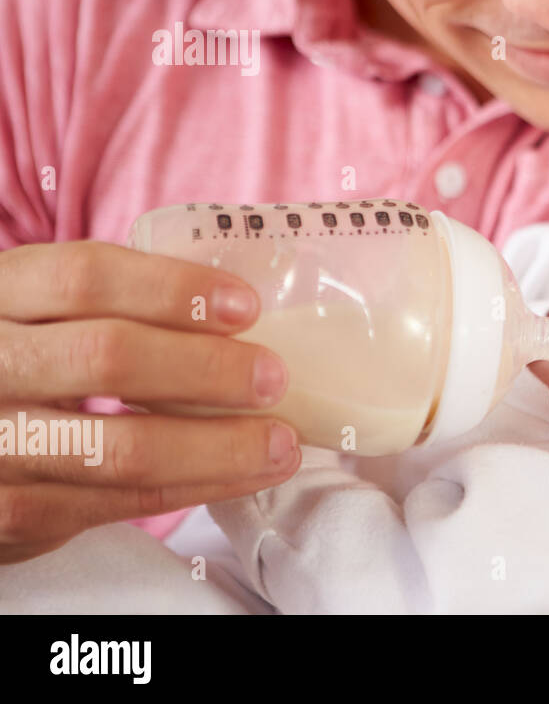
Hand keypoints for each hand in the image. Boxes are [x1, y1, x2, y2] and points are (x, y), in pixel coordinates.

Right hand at [0, 240, 300, 563]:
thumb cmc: (27, 364)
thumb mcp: (43, 316)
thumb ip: (111, 307)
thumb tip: (241, 314)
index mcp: (0, 293)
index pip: (84, 277)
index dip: (172, 289)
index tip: (245, 306)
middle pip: (106, 357)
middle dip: (206, 369)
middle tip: (273, 378)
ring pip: (119, 448)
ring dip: (217, 447)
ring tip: (280, 442)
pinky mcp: (9, 513)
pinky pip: (117, 504)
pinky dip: (194, 487)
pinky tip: (243, 476)